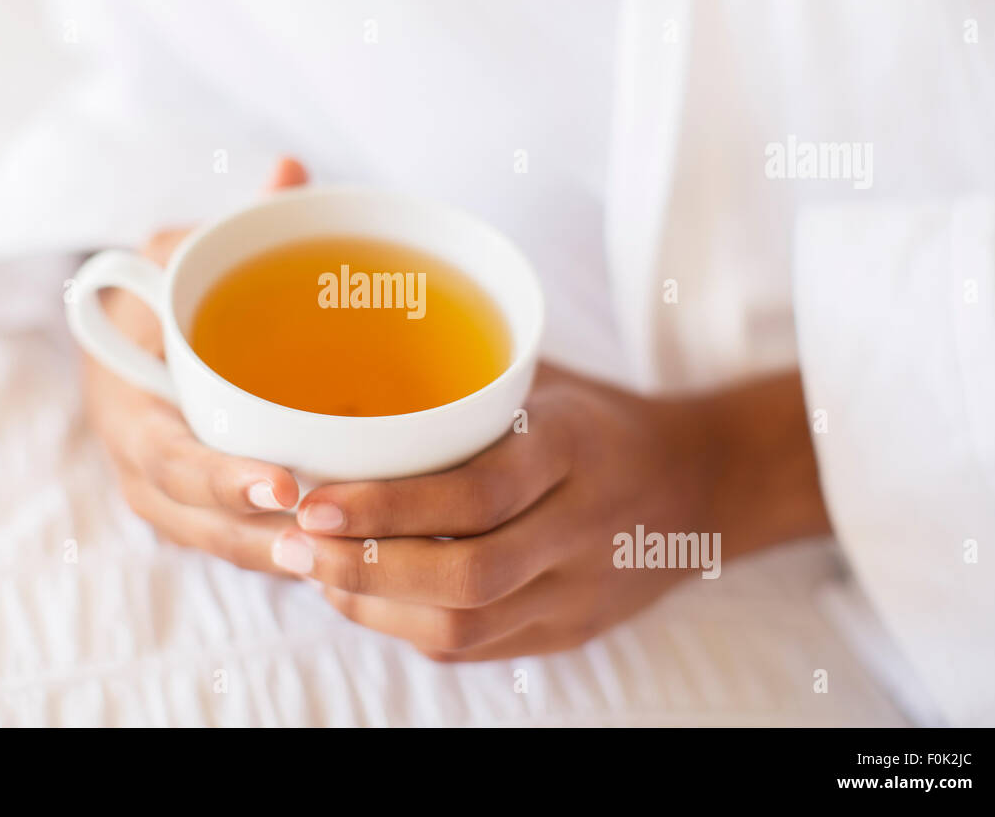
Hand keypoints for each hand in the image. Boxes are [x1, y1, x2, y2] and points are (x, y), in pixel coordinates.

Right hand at [81, 158, 309, 573]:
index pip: (167, 452)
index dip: (219, 477)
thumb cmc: (165, 293)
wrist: (136, 337)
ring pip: (219, 542)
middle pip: (195, 517)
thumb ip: (234, 225)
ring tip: (339, 567)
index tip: (281, 486)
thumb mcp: (188, 253)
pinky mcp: (200, 511)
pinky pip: (236, 542)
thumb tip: (289, 171)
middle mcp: (140, 460)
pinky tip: (338, 562)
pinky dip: (279, 553)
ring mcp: (168, 494)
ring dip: (275, 558)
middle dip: (258, 536)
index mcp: (127, 400)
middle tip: (323, 542)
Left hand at [274, 364, 831, 659]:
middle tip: (292, 546)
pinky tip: (361, 596)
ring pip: (466, 626)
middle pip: (467, 576)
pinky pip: (477, 647)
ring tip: (311, 573)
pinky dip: (406, 625)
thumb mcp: (543, 378)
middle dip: (364, 568)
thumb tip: (340, 347)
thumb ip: (461, 379)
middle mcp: (582, 527)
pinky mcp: (570, 631)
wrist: (703, 484)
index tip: (311, 500)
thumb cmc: (595, 418)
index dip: (388, 507)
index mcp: (574, 448)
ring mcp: (580, 591)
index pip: (477, 492)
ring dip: (375, 605)